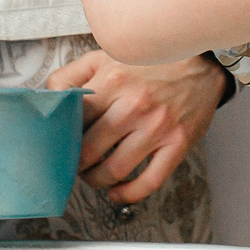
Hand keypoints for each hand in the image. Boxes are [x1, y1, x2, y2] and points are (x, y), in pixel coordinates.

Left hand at [49, 49, 218, 203]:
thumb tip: (46, 99)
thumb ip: (71, 76)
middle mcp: (135, 105)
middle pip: (89, 150)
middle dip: (76, 163)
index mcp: (113, 81)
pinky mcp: (178, 143)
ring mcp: (158, 127)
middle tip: (74, 163)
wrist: (203, 63)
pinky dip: (128, 193)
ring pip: (114, 170)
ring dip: (96, 180)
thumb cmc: (153, 62)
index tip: (59, 144)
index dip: (61, 137)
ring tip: (92, 176)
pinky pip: (150, 181)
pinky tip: (117, 192)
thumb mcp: (106, 56)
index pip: (73, 120)